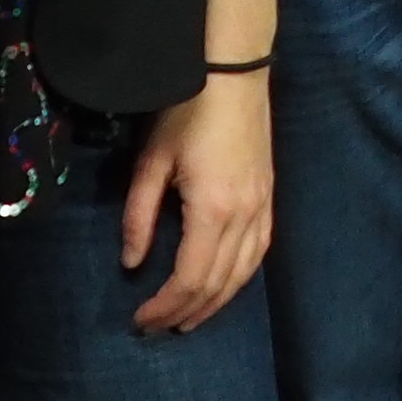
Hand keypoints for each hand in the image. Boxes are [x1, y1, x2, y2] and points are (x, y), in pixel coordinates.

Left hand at [123, 74, 275, 335]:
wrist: (234, 73)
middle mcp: (245, 217)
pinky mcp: (269, 198)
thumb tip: (132, 263)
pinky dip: (238, 279)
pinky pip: (258, 254)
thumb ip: (139, 215)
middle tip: (157, 327)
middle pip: (218, 284)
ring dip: (215, 303)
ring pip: (243, 275)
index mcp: (214, 210)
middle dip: (186, 312)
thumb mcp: (151, 161)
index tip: (140, 320)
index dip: (165, 306)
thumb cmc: (186, 110)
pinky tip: (222, 286)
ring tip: (188, 319)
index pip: (190, 278)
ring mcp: (263, 208)